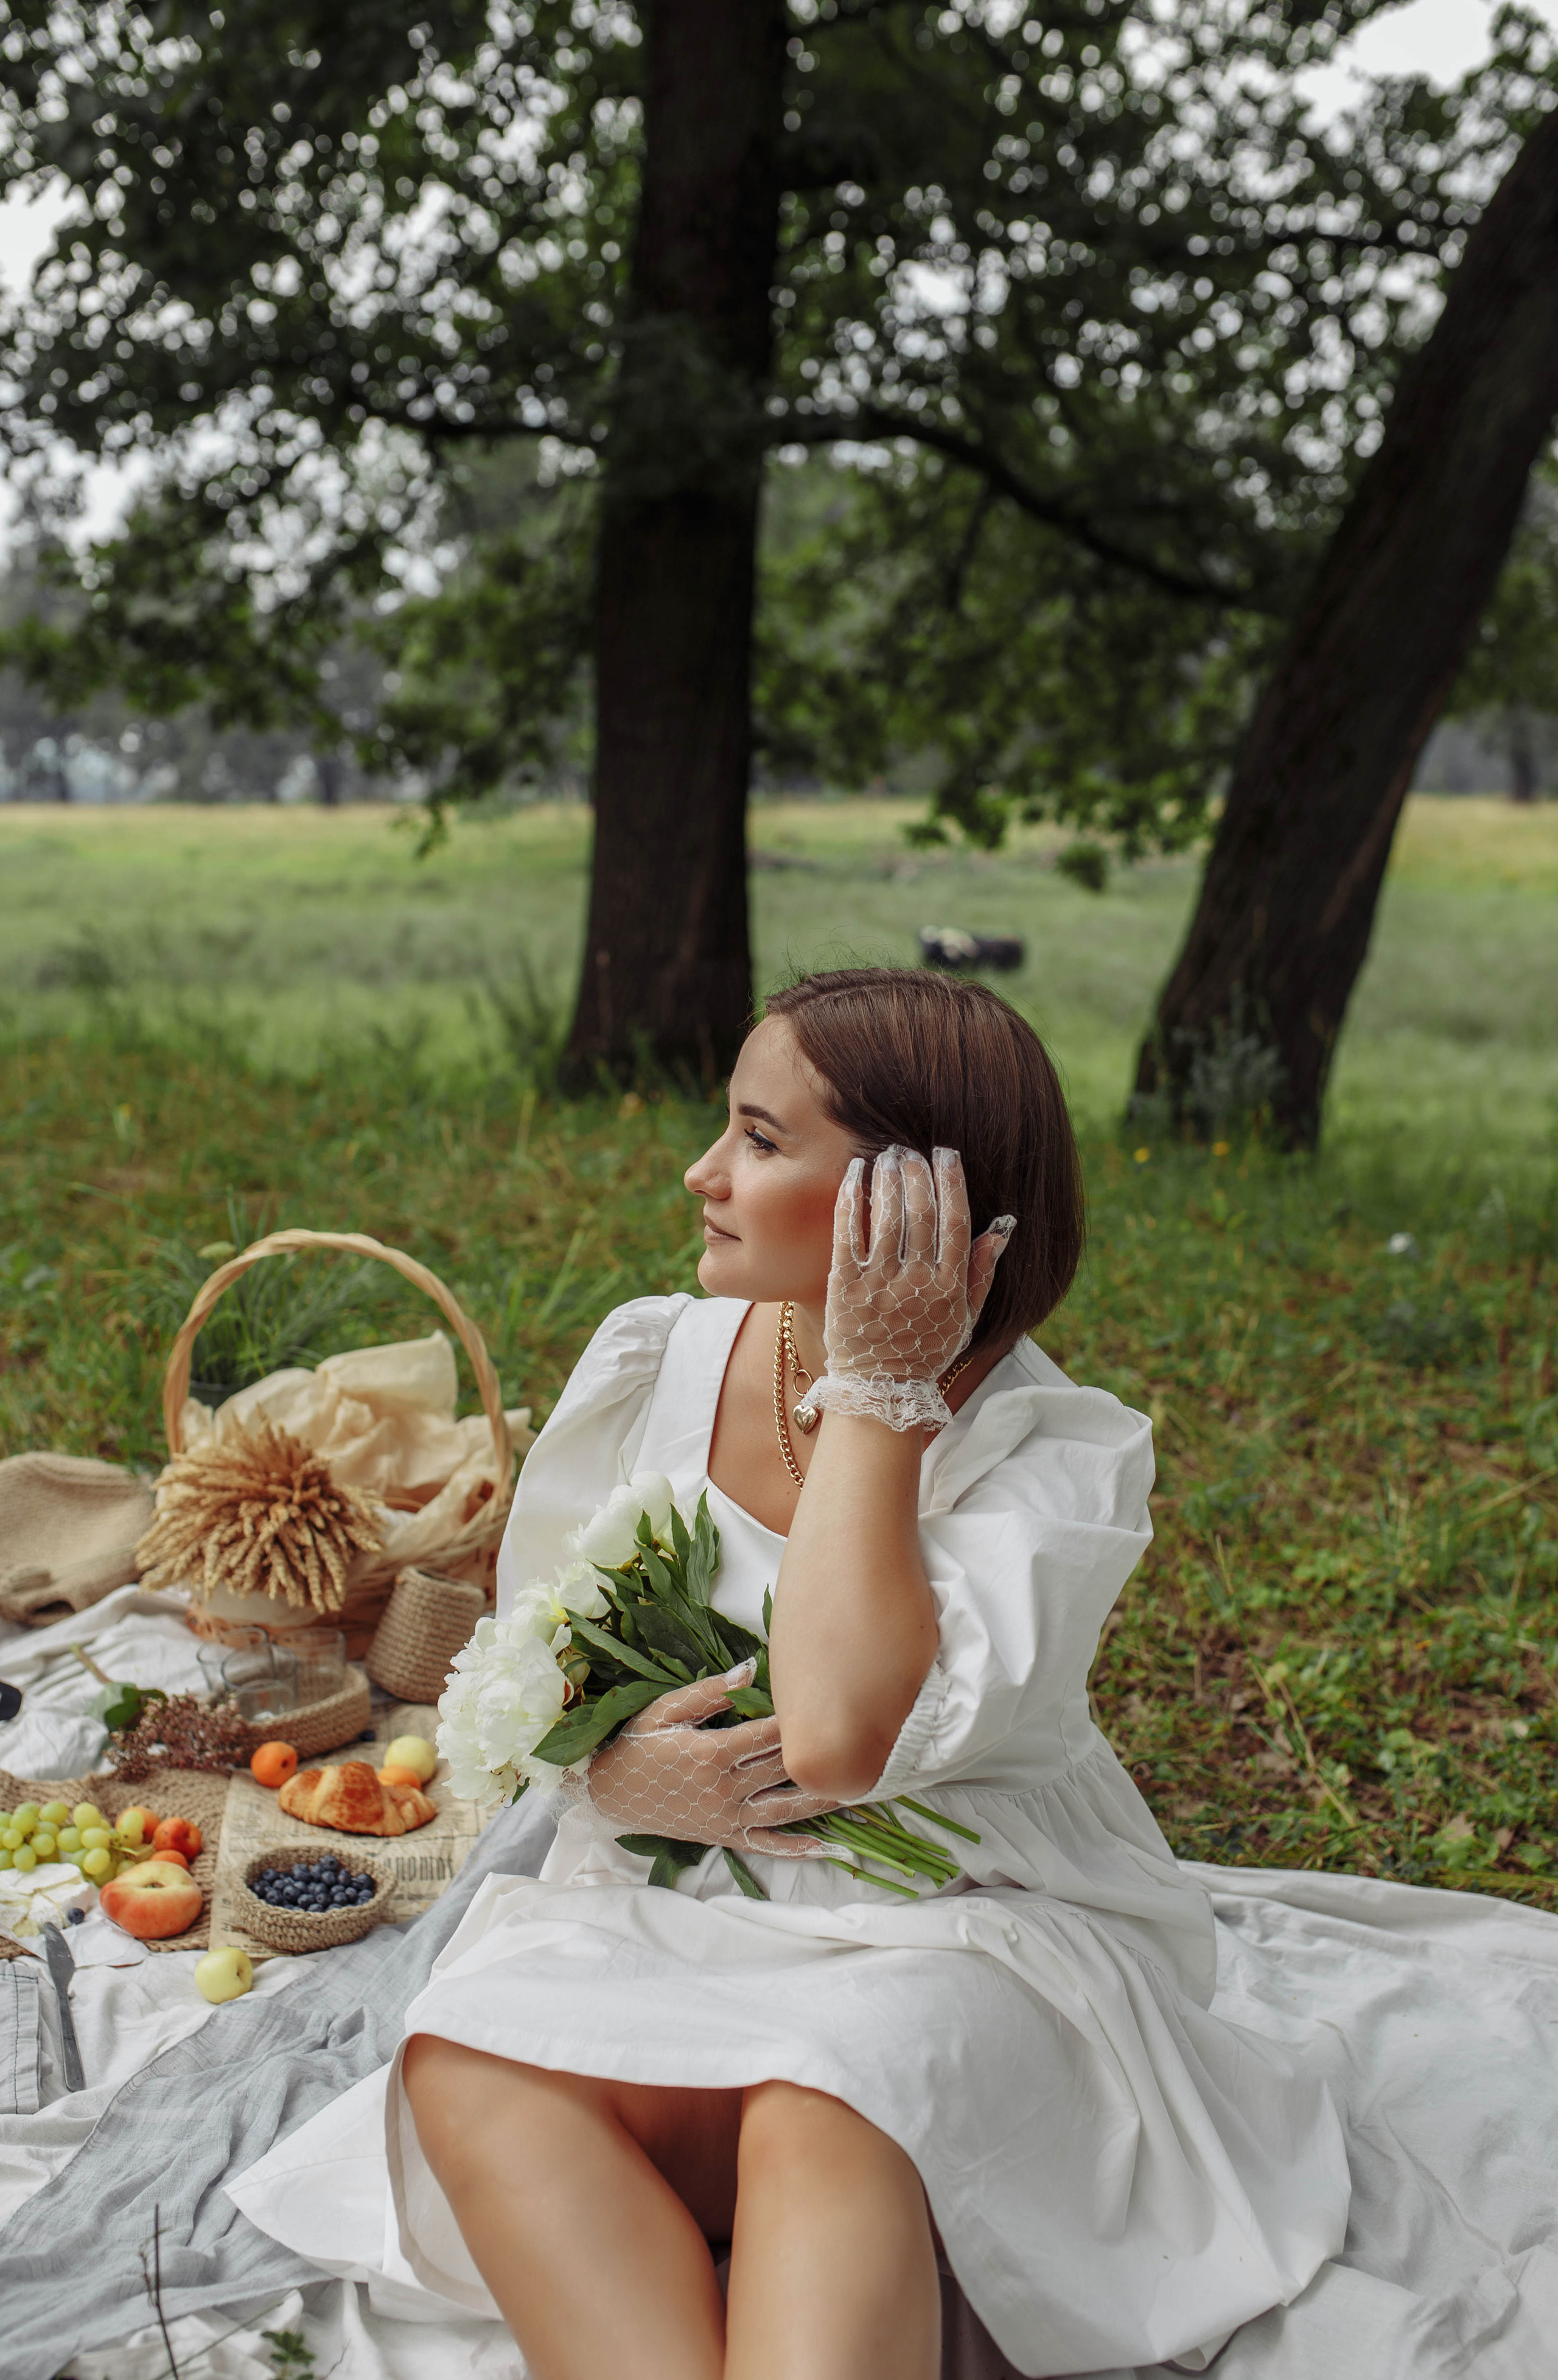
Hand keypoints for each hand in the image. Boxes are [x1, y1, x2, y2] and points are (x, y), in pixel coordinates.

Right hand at [584, 1663, 839, 1857]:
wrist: (608, 1794)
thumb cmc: (636, 1744)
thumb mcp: (665, 1710)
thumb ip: (709, 1693)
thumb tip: (750, 1670)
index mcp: (711, 1753)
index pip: (768, 1734)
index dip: (799, 1720)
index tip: (829, 1705)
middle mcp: (724, 1788)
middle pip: (783, 1769)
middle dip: (821, 1754)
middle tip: (861, 1741)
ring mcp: (726, 1816)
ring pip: (785, 1810)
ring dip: (823, 1801)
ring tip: (860, 1791)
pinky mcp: (724, 1836)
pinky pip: (765, 1845)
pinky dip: (796, 1850)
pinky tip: (826, 1848)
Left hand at [810, 1146, 1014, 1429]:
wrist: (879, 1390)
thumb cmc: (925, 1350)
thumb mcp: (965, 1318)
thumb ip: (983, 1272)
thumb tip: (1003, 1226)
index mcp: (949, 1288)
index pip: (956, 1222)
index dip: (951, 1182)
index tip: (946, 1153)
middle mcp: (916, 1282)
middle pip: (921, 1213)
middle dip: (917, 1172)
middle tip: (911, 1149)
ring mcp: (879, 1284)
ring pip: (886, 1217)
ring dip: (887, 1178)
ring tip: (887, 1153)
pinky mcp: (844, 1286)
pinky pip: (847, 1234)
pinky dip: (851, 1199)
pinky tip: (854, 1173)